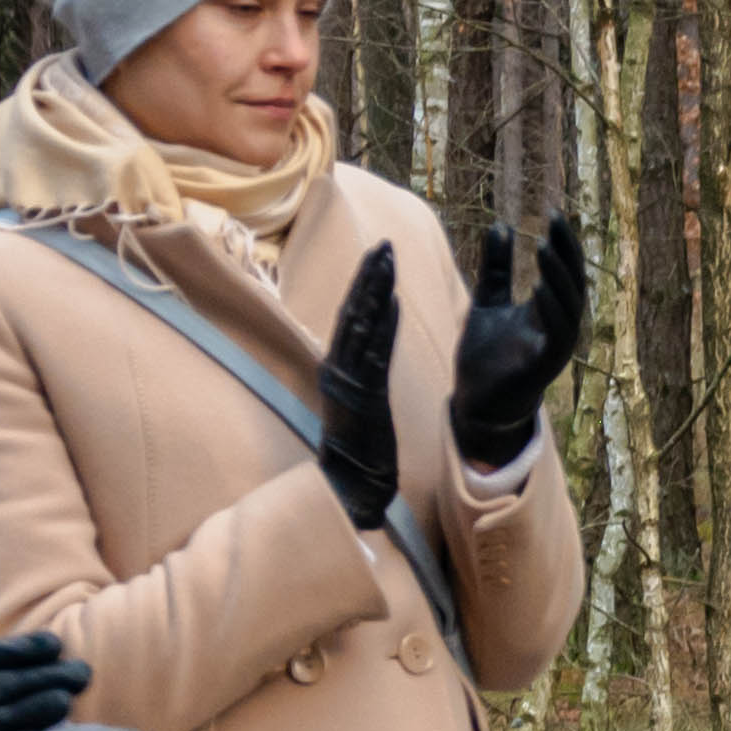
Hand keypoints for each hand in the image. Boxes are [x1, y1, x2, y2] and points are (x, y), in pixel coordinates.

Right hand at [314, 247, 405, 530]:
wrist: (350, 485)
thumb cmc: (359, 447)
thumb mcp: (364, 397)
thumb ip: (367, 364)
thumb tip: (378, 329)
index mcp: (337, 366)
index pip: (351, 317)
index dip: (364, 285)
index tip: (378, 256)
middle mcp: (336, 368)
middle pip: (352, 312)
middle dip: (369, 277)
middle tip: (385, 245)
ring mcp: (346, 382)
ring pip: (359, 326)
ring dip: (375, 292)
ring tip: (387, 262)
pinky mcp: (362, 398)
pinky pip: (373, 356)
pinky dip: (383, 328)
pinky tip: (393, 304)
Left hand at [449, 214, 587, 467]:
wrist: (476, 404)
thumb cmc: (486, 357)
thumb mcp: (487, 302)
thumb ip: (496, 267)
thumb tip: (500, 226)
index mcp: (547, 311)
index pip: (563, 271)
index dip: (561, 243)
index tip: (552, 213)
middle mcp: (558, 326)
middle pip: (573, 283)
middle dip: (566, 252)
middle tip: (555, 221)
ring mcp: (555, 347)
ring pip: (569, 306)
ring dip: (558, 276)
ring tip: (543, 247)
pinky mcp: (545, 366)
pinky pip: (556, 335)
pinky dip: (551, 310)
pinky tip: (538, 287)